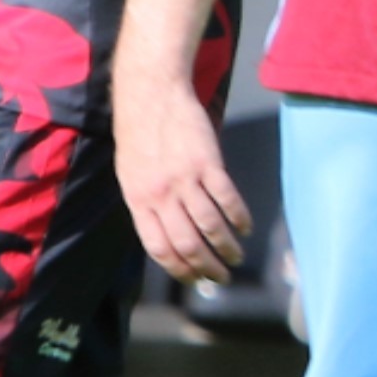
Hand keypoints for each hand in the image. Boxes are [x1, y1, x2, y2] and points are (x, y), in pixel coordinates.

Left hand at [117, 73, 252, 289]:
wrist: (152, 96)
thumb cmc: (140, 137)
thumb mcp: (131, 177)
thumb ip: (147, 206)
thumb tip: (167, 238)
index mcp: (138, 201)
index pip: (160, 248)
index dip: (180, 270)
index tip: (196, 281)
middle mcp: (160, 194)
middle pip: (187, 243)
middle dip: (208, 267)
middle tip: (223, 277)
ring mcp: (184, 179)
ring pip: (210, 226)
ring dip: (227, 248)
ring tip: (237, 257)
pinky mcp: (207, 163)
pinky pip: (227, 199)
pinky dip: (239, 218)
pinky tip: (245, 227)